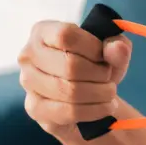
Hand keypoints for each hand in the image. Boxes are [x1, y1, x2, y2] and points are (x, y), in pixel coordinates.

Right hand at [18, 20, 130, 142]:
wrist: (88, 95)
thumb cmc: (96, 65)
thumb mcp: (113, 51)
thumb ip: (118, 46)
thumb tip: (117, 47)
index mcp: (43, 32)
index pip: (66, 35)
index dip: (93, 48)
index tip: (105, 57)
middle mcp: (28, 55)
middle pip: (69, 66)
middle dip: (100, 75)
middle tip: (110, 78)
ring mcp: (28, 83)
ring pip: (69, 91)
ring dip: (100, 94)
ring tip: (110, 93)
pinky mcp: (34, 108)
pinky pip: (68, 112)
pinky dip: (94, 110)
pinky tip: (105, 107)